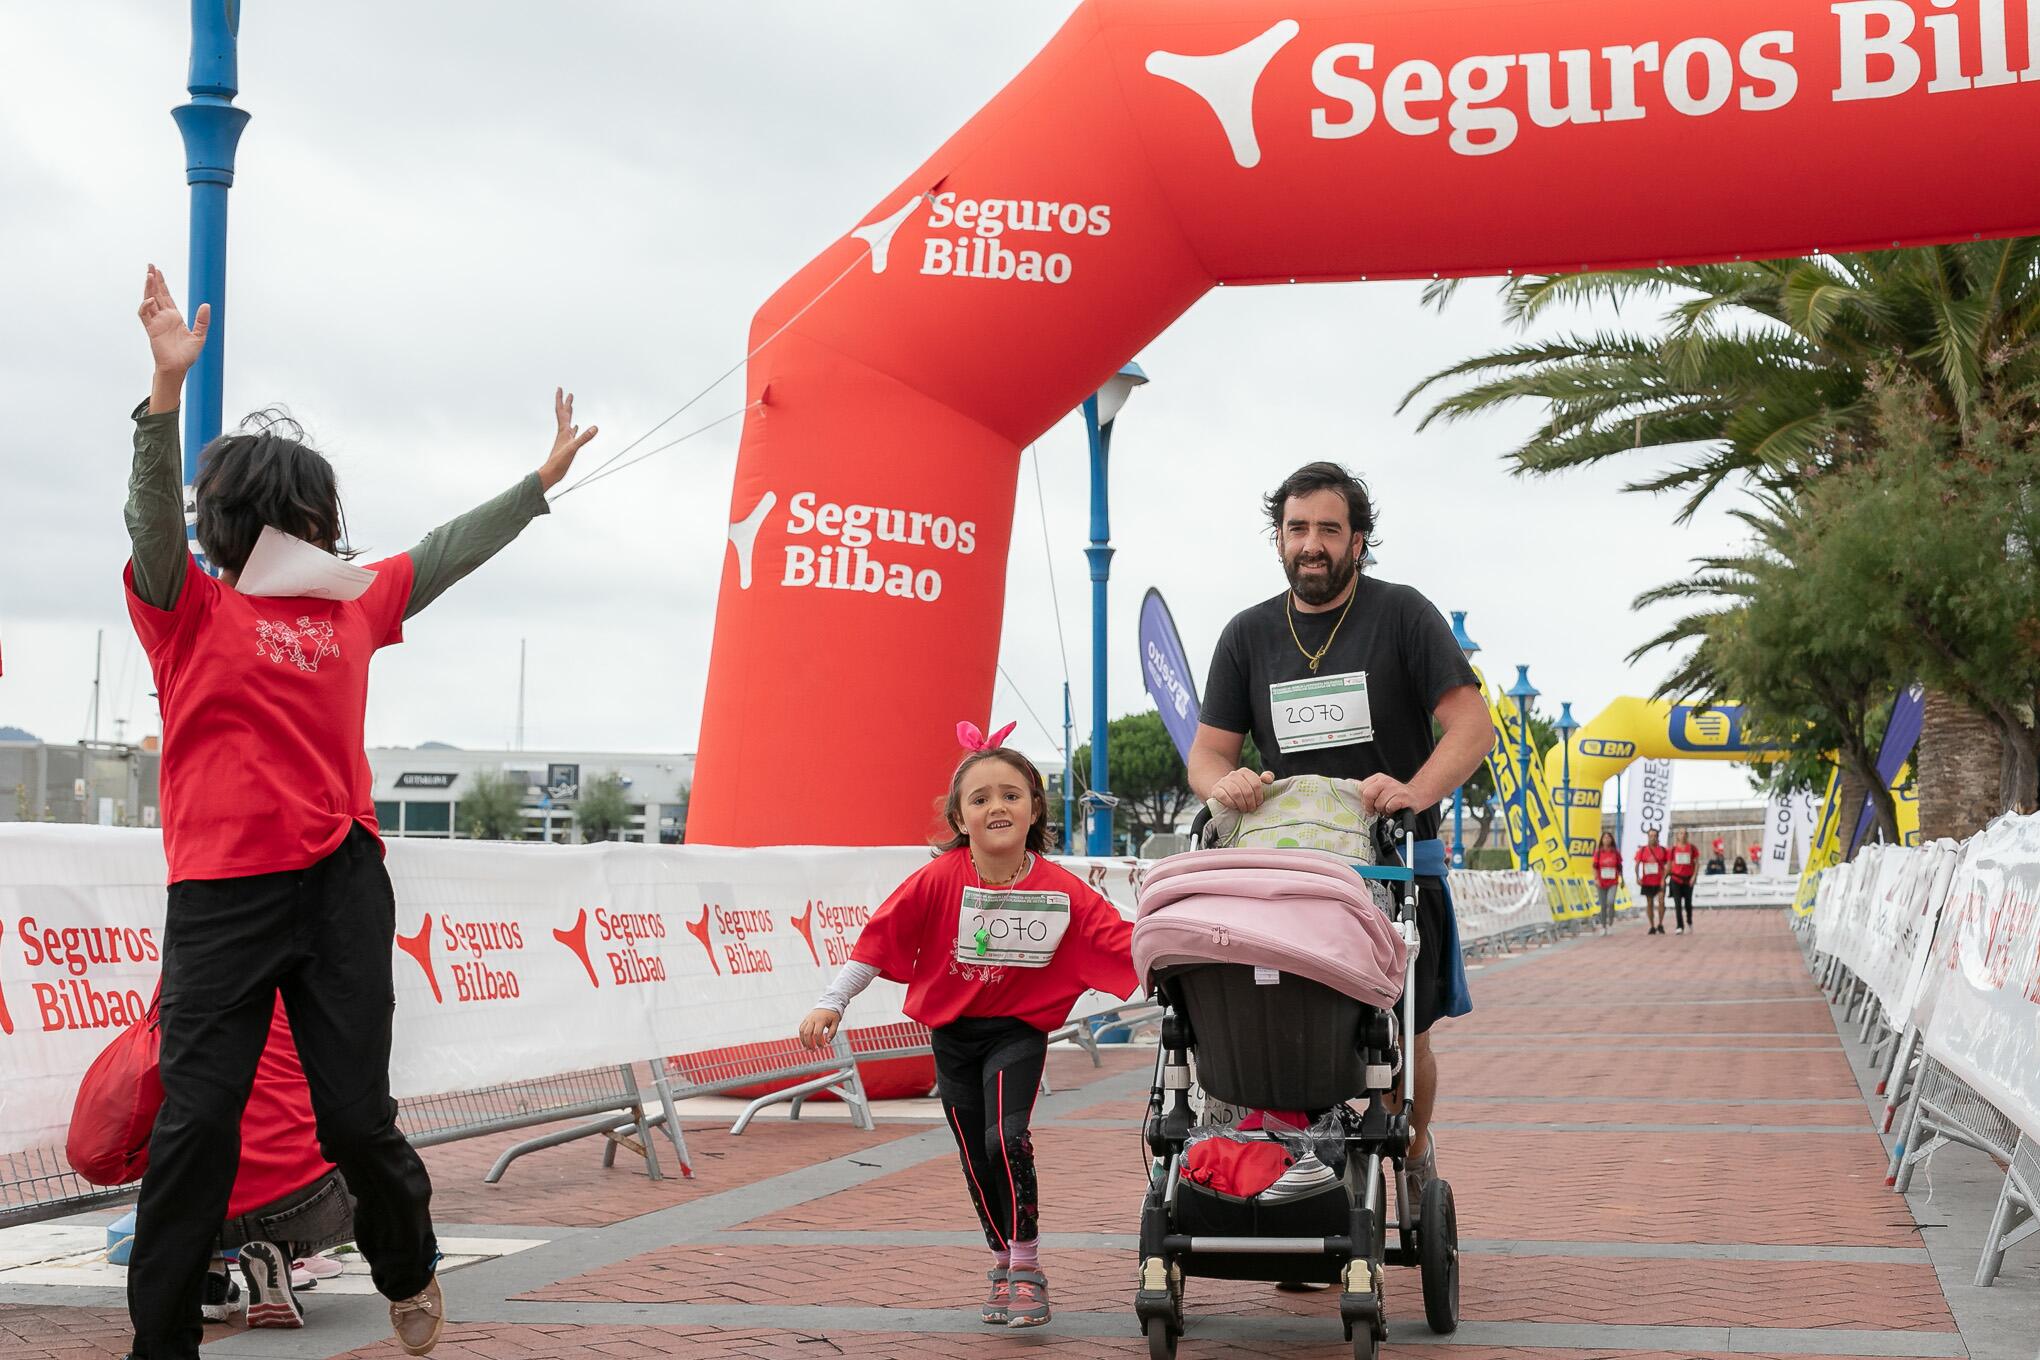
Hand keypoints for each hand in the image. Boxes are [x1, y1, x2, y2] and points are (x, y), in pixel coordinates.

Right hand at [138, 265, 207, 391]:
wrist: (178, 367)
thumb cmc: (187, 355)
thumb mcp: (199, 336)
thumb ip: (202, 321)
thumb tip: (206, 305)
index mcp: (174, 316)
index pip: (166, 295)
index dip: (161, 283)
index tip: (157, 271)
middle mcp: (163, 317)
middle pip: (156, 294)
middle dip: (152, 280)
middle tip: (150, 265)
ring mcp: (156, 322)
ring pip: (149, 300)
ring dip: (148, 288)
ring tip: (148, 275)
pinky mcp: (151, 329)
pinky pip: (145, 315)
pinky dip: (145, 306)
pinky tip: (150, 299)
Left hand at [536, 388, 598, 490]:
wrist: (551, 473)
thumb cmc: (559, 461)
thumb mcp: (573, 448)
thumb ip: (584, 438)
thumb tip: (595, 427)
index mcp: (563, 431)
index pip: (561, 411)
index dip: (561, 400)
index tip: (560, 388)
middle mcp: (563, 433)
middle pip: (564, 414)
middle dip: (566, 403)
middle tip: (569, 393)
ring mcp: (565, 439)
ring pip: (567, 422)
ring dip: (569, 413)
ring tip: (571, 407)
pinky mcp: (567, 446)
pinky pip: (571, 433)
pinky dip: (574, 428)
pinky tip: (576, 427)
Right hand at [797, 1008, 840, 1049]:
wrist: (828, 1003)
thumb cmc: (833, 1014)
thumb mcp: (836, 1022)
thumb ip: (832, 1032)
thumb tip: (827, 1042)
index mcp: (821, 1020)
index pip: (817, 1034)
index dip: (819, 1042)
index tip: (822, 1047)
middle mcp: (812, 1019)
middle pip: (808, 1033)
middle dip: (809, 1044)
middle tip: (813, 1051)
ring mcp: (808, 1019)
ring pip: (802, 1031)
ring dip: (804, 1041)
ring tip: (808, 1049)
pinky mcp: (806, 1019)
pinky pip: (801, 1028)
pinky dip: (801, 1036)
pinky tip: (805, 1043)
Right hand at [1210, 767, 1272, 811]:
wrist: (1224, 793)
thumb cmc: (1243, 791)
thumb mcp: (1255, 784)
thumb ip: (1266, 778)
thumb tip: (1268, 779)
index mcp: (1245, 772)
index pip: (1256, 783)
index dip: (1259, 796)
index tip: (1258, 803)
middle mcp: (1234, 774)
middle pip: (1247, 790)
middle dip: (1251, 802)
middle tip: (1251, 809)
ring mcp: (1224, 781)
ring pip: (1236, 793)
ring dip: (1242, 804)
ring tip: (1243, 809)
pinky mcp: (1216, 790)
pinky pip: (1224, 796)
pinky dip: (1231, 804)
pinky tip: (1234, 807)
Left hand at [1357, 773, 1418, 816]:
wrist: (1416, 795)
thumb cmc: (1396, 795)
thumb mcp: (1381, 788)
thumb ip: (1370, 791)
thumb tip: (1357, 795)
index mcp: (1379, 778)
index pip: (1362, 788)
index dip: (1365, 800)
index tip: (1369, 804)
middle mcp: (1386, 781)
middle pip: (1368, 795)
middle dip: (1370, 806)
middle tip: (1375, 810)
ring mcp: (1395, 788)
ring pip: (1379, 804)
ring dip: (1383, 810)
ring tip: (1388, 808)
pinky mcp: (1402, 797)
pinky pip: (1389, 807)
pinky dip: (1390, 811)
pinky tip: (1394, 809)